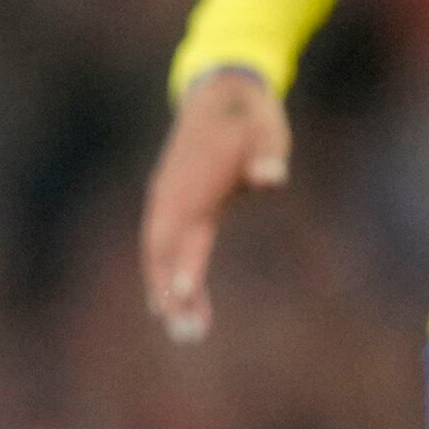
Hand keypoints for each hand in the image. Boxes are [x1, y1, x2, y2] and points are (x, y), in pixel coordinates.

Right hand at [139, 64, 288, 345]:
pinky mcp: (168, 202)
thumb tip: (271, 175)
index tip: (182, 297)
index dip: (182, 264)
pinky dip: (161, 272)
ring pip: (157, 253)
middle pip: (163, 252)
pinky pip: (159, 244)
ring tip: (182, 330)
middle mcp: (173, 194)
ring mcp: (166, 198)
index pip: (184, 231)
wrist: (221, 93)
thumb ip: (268, 155)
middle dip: (171, 294)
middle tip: (188, 336)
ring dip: (164, 290)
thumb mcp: (268, 131)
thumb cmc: (251, 118)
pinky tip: (170, 300)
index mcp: (195, 182)